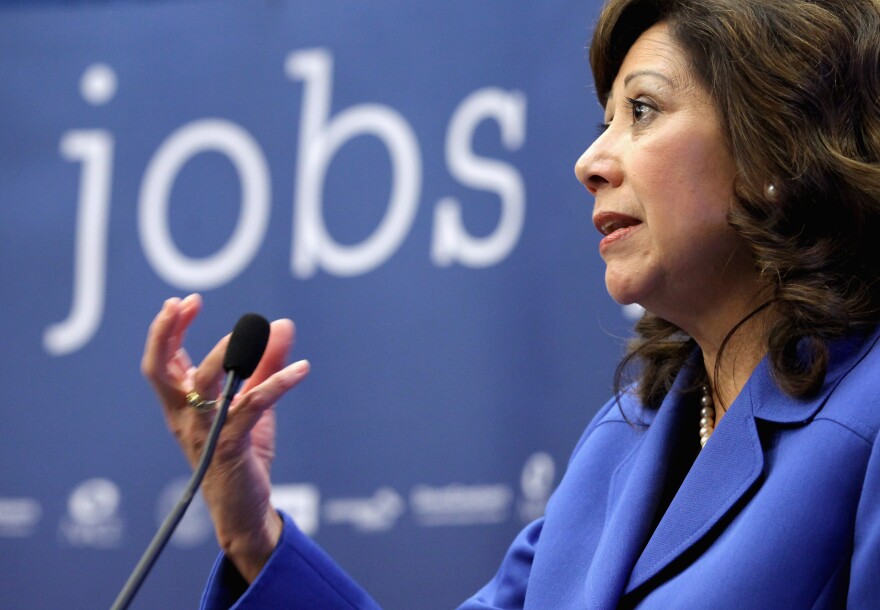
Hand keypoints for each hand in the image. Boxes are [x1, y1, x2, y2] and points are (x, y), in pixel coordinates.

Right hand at [141, 294, 309, 581]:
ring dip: (226, 354)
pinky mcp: (229, 446)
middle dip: (166, 333)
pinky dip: (278, 383)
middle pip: (159, 370)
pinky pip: (252, 406)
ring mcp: (203, 432)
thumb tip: (282, 324)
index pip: (162, 361)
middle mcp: (184, 416)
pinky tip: (302, 369)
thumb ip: (266, 364)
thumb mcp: (254, 402)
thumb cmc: (242, 453)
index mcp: (182, 404)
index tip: (184, 301)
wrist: (246, 508)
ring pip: (202, 385)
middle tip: (183, 303)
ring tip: (254, 332)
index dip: (168, 329)